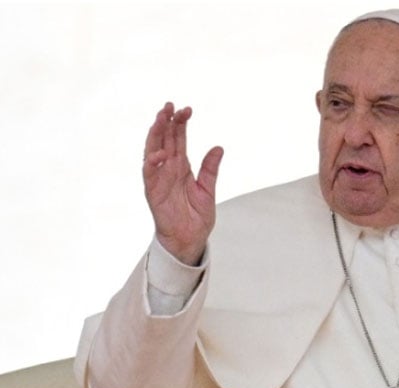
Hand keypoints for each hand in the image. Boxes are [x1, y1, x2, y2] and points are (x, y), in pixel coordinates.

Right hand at [142, 102, 223, 264]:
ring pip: (153, 151)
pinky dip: (152, 163)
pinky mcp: (153, 192)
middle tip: (170, 105)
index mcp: (182, 167)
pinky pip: (149, 175)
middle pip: (164, 140)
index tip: (187, 109)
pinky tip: (159, 152)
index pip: (179, 140)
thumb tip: (218, 147)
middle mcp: (168, 169)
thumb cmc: (196, 217)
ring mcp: (160, 179)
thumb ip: (210, 169)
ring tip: (160, 118)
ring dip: (155, 135)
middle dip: (166, 122)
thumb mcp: (208, 189)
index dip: (181, 124)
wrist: (191, 240)